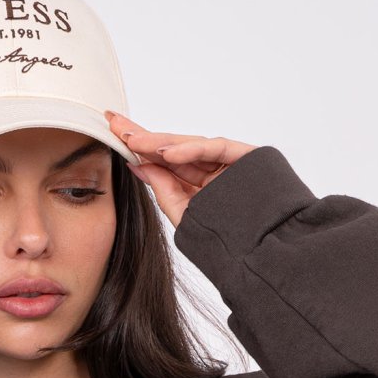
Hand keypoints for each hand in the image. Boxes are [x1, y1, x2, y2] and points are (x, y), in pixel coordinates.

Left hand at [105, 112, 256, 229]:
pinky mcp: (246, 155)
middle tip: (115, 123)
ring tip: (133, 140)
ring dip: (160, 142)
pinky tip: (165, 152)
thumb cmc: (228, 241)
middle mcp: (213, 169)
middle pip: (174, 148)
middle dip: (144, 136)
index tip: (112, 133)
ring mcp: (229, 162)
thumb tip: (136, 164)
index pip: (164, 160)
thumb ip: (163, 189)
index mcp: (198, 183)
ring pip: (190, 145)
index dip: (139, 146)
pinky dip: (190, 149)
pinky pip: (214, 148)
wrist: (266, 253)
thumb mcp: (185, 214)